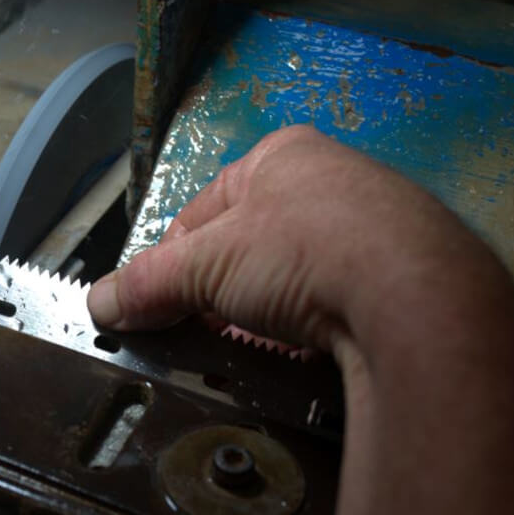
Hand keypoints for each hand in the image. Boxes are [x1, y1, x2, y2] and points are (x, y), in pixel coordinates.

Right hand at [87, 126, 513, 514]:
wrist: (417, 298)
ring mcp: (380, 230)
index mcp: (283, 155)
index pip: (204, 212)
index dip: (174, 262)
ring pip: (296, 283)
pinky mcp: (409, 281)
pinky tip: (304, 359)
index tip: (160, 306)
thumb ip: (147, 283)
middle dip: (223, 296)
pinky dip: (315, 335)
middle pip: (250, 250)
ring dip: (267, 319)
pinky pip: (342, 308)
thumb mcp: (206, 264)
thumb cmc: (304, 251)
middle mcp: (335, 181)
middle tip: (207, 334)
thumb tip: (96, 303)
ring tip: (255, 351)